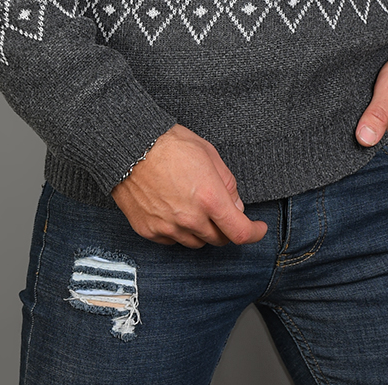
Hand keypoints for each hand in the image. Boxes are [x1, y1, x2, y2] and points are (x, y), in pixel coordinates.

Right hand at [111, 124, 269, 248]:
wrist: (128, 147)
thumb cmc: (168, 144)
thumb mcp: (208, 153)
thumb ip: (227, 183)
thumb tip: (236, 205)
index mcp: (209, 198)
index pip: (239, 231)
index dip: (254, 233)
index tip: (258, 229)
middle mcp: (190, 218)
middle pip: (219, 239)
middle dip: (226, 228)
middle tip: (222, 211)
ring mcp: (168, 228)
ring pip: (196, 243)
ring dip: (203, 230)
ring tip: (195, 206)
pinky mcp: (150, 231)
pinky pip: (173, 240)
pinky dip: (180, 231)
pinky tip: (176, 211)